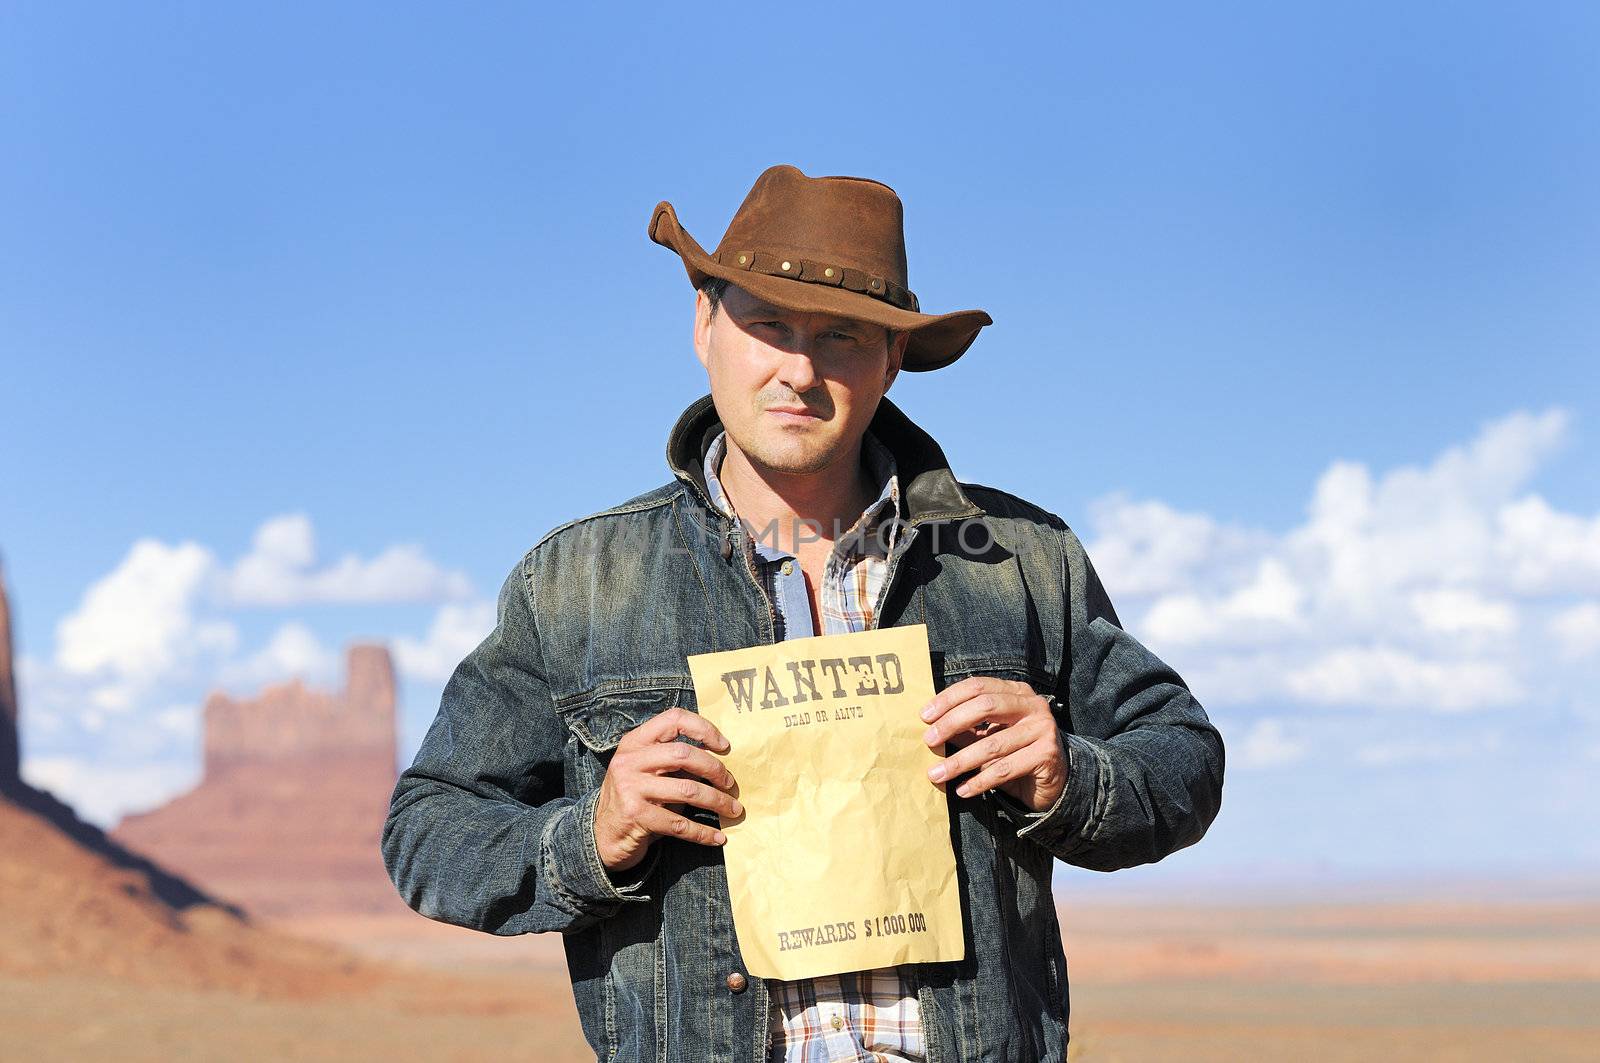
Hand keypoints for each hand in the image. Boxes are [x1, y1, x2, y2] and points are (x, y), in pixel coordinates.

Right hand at [594, 707, 742, 872]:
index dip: (703, 728)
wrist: (603, 835)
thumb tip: (719, 758)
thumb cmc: (635, 798)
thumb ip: (673, 760)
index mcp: (635, 742)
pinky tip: (718, 836)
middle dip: (715, 769)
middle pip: (684, 754)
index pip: (673, 719)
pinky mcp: (636, 816)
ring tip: (733, 810)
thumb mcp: (647, 770)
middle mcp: (630, 761)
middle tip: (730, 784)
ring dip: (717, 801)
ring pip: (688, 790)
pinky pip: (680, 824)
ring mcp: (631, 788)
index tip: (724, 746)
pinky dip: (703, 832)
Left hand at [921, 677, 1065, 811]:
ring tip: (936, 774)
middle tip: (928, 741)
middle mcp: (1033, 705)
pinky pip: (1005, 769)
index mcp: (1016, 691)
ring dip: (959, 761)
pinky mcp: (1047, 754)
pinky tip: (962, 790)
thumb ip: (965, 728)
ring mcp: (1042, 728)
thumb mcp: (988, 735)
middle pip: (985, 706)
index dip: (949, 699)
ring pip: (992, 744)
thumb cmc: (1014, 752)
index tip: (924, 716)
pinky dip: (979, 782)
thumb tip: (930, 726)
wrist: (1053, 780)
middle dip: (952, 723)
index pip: (978, 686)